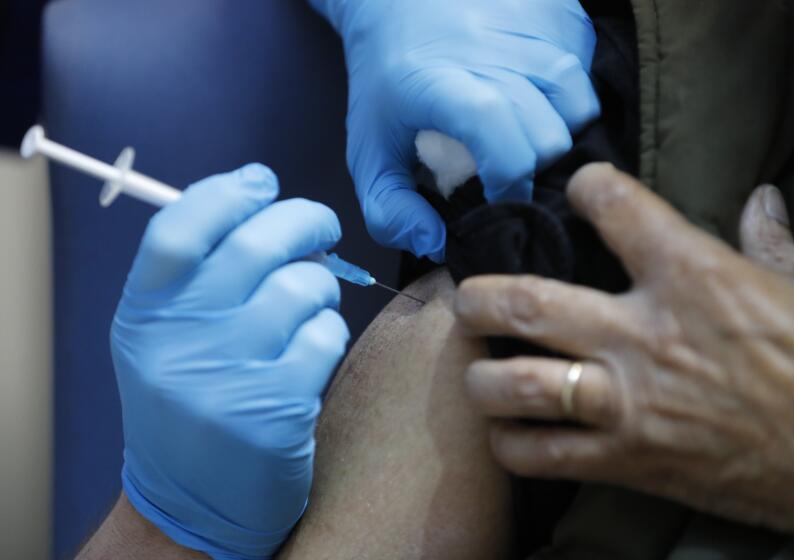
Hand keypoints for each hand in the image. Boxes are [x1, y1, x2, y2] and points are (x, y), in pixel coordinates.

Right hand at [112, 164, 349, 558]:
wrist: (191, 502)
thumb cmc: (187, 402)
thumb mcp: (164, 338)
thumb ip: (198, 276)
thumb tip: (265, 207)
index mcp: (144, 315)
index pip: (179, 228)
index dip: (227, 193)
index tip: (262, 182)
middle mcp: (179, 342)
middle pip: (256, 244)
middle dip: (305, 220)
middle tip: (321, 227)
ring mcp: (227, 379)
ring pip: (302, 287)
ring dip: (321, 286)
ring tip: (311, 304)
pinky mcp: (275, 413)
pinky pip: (325, 337)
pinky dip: (329, 333)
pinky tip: (313, 350)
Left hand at [312, 0, 600, 260]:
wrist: (395, 0)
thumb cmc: (385, 84)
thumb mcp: (368, 152)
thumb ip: (389, 210)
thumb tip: (436, 242)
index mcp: (442, 84)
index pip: (502, 138)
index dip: (510, 181)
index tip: (497, 197)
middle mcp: (491, 51)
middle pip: (550, 133)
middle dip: (534, 167)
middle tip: (508, 169)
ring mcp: (528, 28)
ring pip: (579, 102)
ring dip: (561, 132)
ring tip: (527, 136)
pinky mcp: (554, 13)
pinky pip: (586, 69)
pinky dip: (572, 97)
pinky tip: (540, 102)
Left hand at [455, 163, 793, 543]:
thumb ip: (775, 244)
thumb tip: (763, 201)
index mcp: (697, 277)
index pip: (615, 207)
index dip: (589, 187)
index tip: (580, 189)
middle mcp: (646, 336)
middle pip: (528, 302)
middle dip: (480, 295)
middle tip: (468, 295)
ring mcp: (631, 404)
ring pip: (517, 385)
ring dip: (481, 376)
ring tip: (477, 366)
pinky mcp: (631, 463)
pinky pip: (543, 456)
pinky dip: (513, 446)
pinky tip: (510, 434)